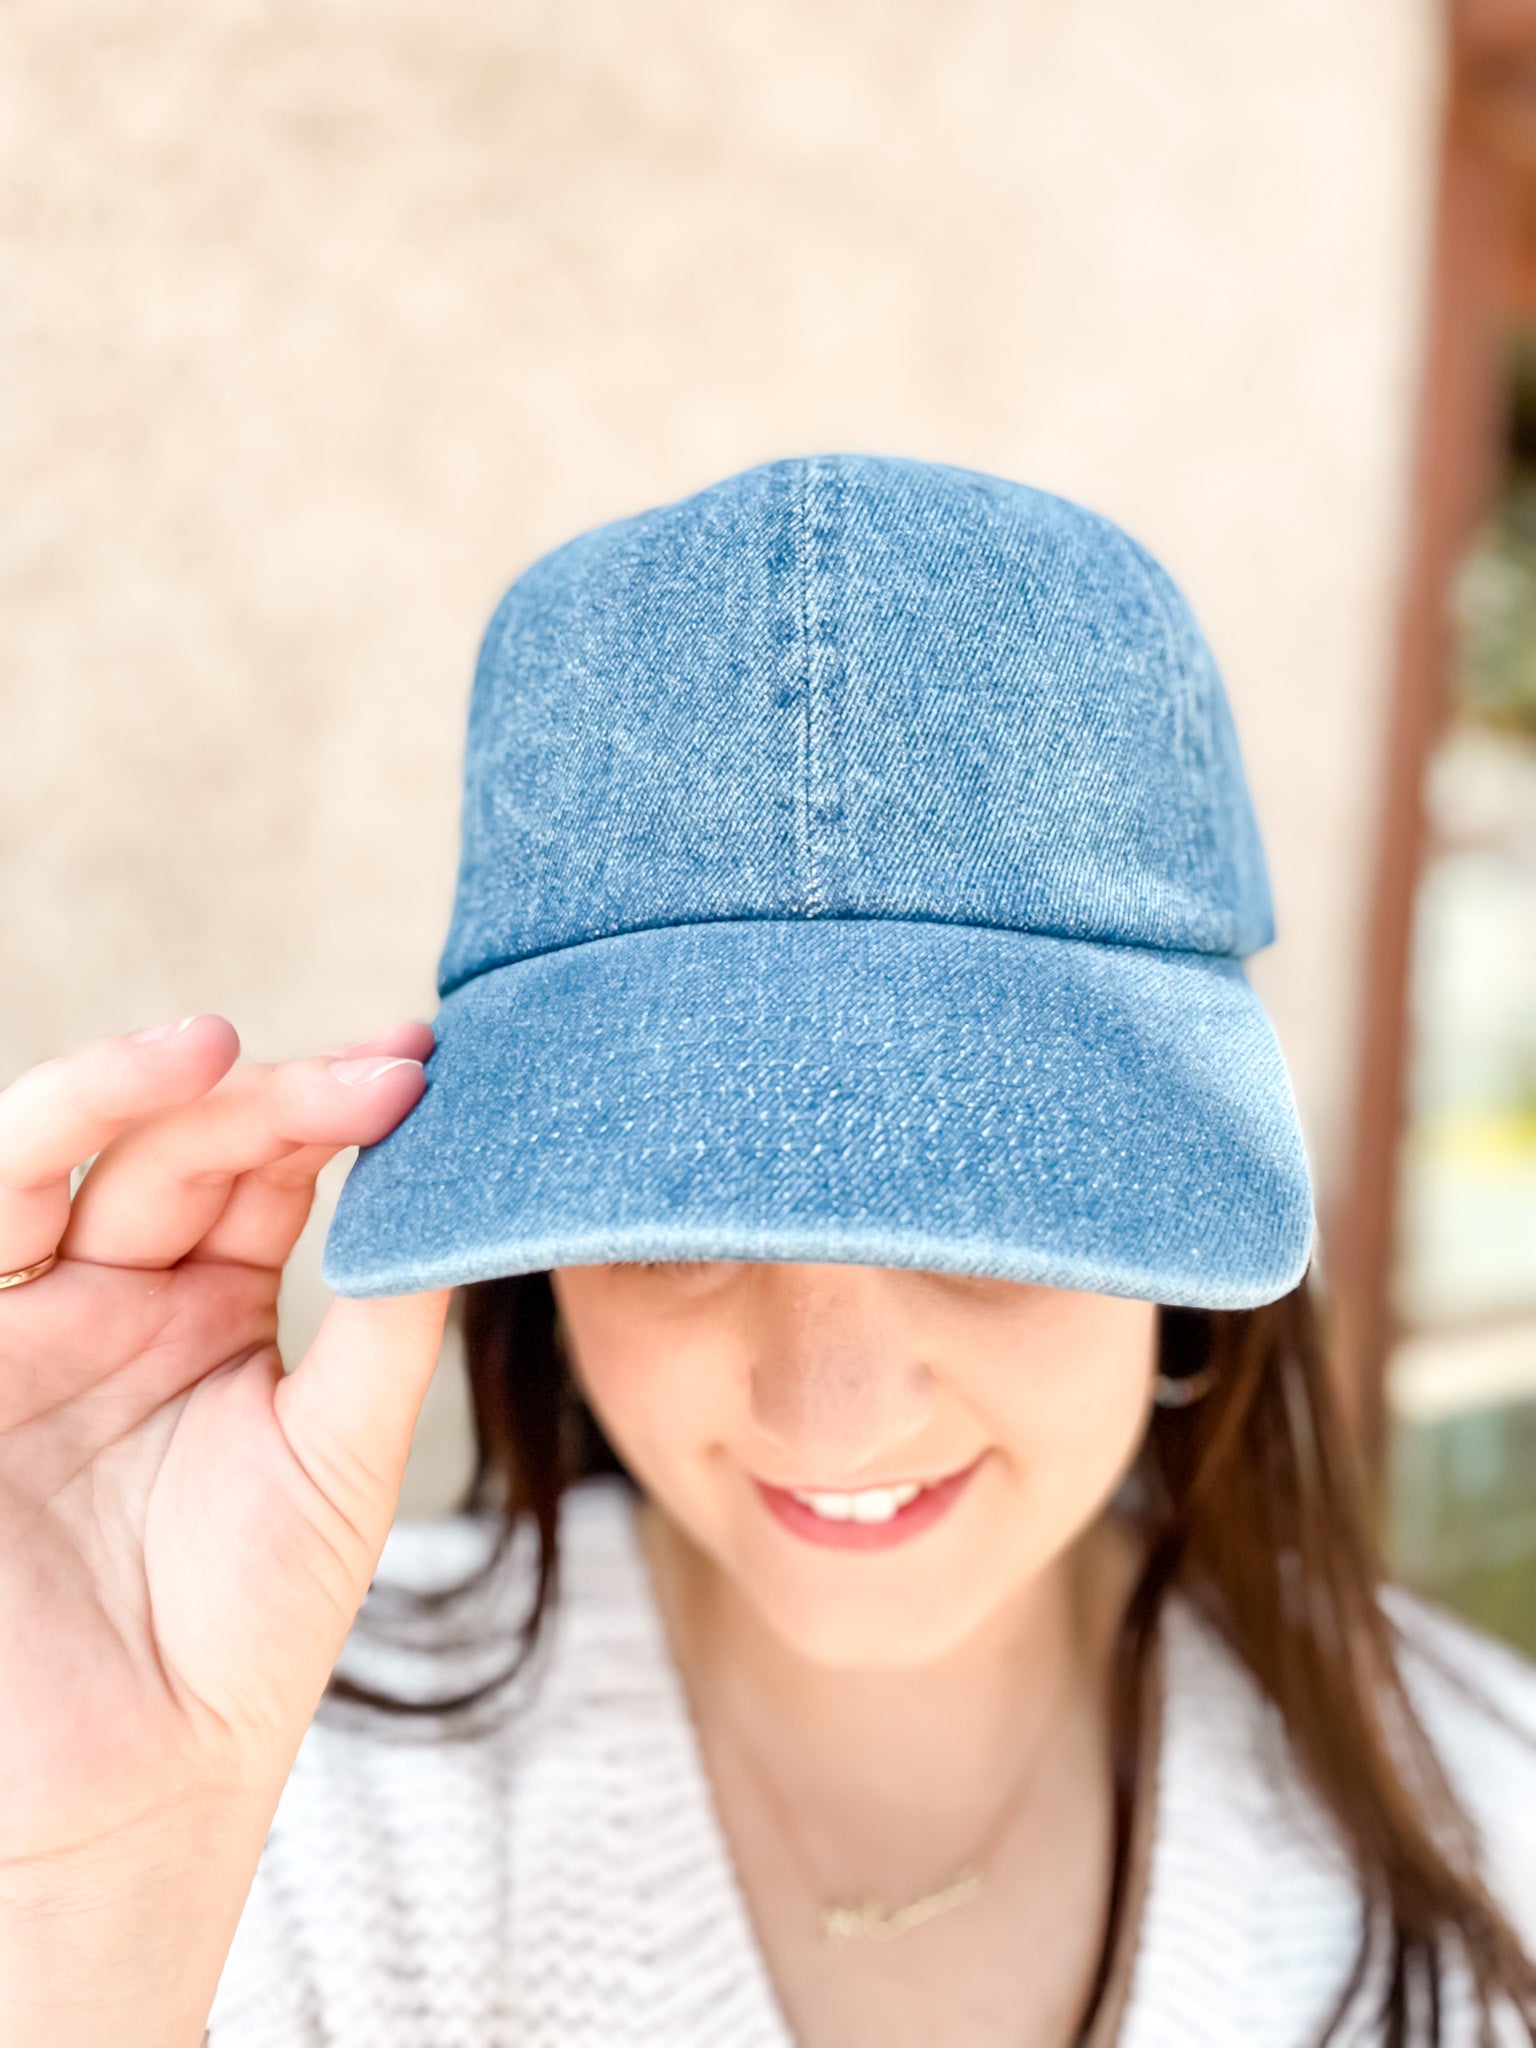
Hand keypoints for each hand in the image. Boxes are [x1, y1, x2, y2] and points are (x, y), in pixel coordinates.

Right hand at [0, 1016, 449, 2040]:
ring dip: (124, 1092)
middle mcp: (116, 1297)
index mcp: (211, 1309)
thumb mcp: (341, 1456)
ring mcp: (30, 1326)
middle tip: (377, 1069)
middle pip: (182, 1149)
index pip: (271, 1171)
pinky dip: (33, 1155)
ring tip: (213, 1047)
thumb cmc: (241, 1634)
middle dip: (271, 1096)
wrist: (132, 1794)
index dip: (342, 1113)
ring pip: (57, 1163)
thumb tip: (466, 1185)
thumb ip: (390, 1325)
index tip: (431, 1068)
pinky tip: (100, 1112)